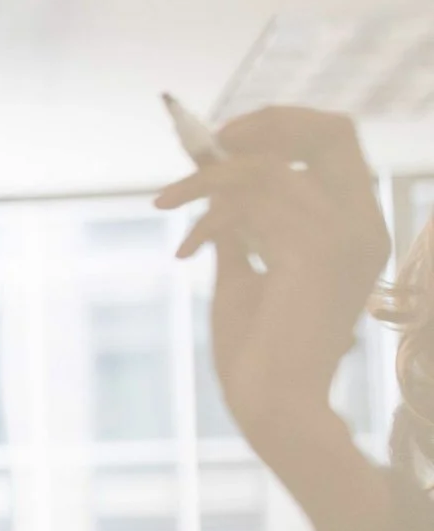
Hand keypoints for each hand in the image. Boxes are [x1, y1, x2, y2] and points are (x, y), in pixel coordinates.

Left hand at [155, 106, 389, 456]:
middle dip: (262, 126)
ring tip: (166, 206)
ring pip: (270, 166)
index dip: (284, 126)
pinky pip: (252, 199)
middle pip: (329, 131)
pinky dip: (207, 216)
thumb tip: (212, 179)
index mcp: (357, 227)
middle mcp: (364, 225)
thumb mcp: (246, 272)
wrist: (269, 404)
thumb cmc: (257, 350)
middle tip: (204, 145)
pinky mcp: (317, 250)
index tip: (225, 139)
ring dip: (204, 182)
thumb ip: (241, 224)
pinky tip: (185, 250)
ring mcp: (347, 235)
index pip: (337, 142)